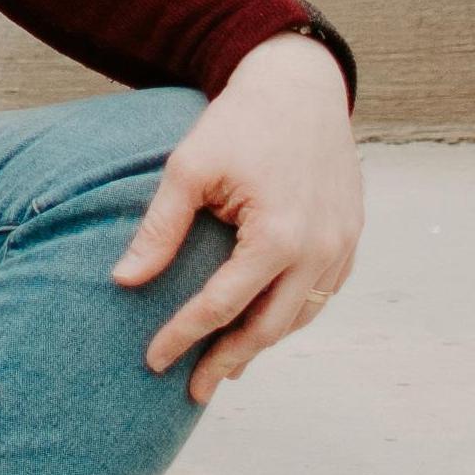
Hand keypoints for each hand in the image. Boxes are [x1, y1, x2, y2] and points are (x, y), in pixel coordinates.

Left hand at [111, 34, 361, 401]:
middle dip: (227, 361)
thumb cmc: (237, 122)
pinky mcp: (350, 239)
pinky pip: (320, 295)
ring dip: (262, 343)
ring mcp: (342, 248)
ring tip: (225, 363)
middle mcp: (319, 252)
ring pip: (299, 317)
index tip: (153, 360)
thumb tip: (124, 282)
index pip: (222, 307)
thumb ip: (159, 229)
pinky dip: (290, 316)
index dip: (184, 337)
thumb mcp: (189, 168)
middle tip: (191, 389)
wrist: (299, 85)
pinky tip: (263, 324)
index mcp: (277, 237)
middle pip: (268, 328)